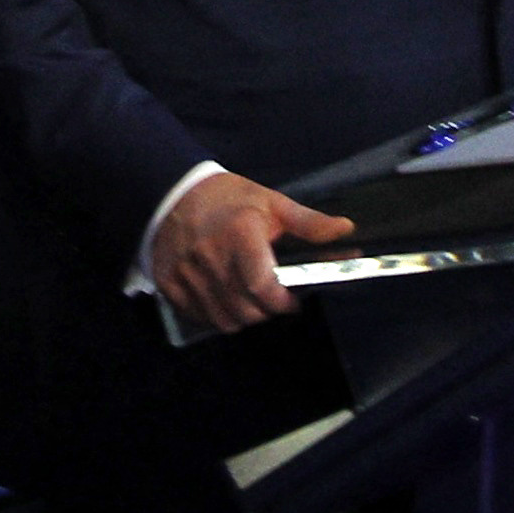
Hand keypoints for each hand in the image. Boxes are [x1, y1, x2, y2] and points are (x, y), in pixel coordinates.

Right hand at [149, 171, 352, 332]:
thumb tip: (345, 228)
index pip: (261, 285)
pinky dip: (216, 316)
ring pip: (223, 319)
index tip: (293, 301)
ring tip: (253, 301)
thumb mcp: (272, 203)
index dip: (282, 302)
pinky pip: (198, 317)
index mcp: (240, 234)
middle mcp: (209, 257)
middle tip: (275, 300)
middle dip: (267, 311)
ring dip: (244, 318)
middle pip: (245, 309)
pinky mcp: (168, 283)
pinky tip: (227, 300)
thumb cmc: (228, 200)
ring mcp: (186, 273)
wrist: (174, 193)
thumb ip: (309, 222)